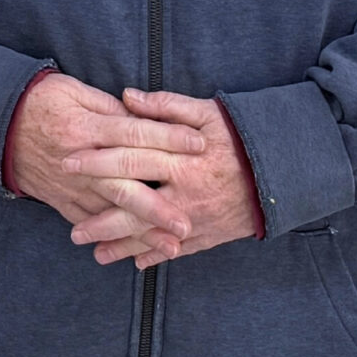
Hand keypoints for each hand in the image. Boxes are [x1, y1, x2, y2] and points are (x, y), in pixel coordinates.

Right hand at [7, 72, 205, 261]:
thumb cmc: (39, 101)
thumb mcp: (72, 90)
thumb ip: (110, 107)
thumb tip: (143, 119)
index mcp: (85, 128)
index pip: (134, 134)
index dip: (168, 138)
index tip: (201, 144)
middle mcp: (79, 162)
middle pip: (124, 186)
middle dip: (157, 207)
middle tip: (188, 223)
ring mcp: (69, 185)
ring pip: (110, 212)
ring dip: (141, 232)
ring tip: (172, 247)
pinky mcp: (60, 199)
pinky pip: (87, 222)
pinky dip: (110, 239)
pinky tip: (134, 252)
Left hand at [65, 88, 261, 268]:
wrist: (288, 170)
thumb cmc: (242, 136)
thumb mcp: (207, 113)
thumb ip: (166, 106)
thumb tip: (126, 96)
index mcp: (181, 161)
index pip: (129, 160)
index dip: (96, 162)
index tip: (68, 163)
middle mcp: (186, 194)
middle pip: (135, 208)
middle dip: (101, 220)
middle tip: (72, 230)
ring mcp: (198, 218)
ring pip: (153, 235)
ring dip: (123, 246)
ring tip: (95, 252)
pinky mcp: (213, 233)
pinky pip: (181, 249)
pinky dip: (158, 256)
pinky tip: (135, 261)